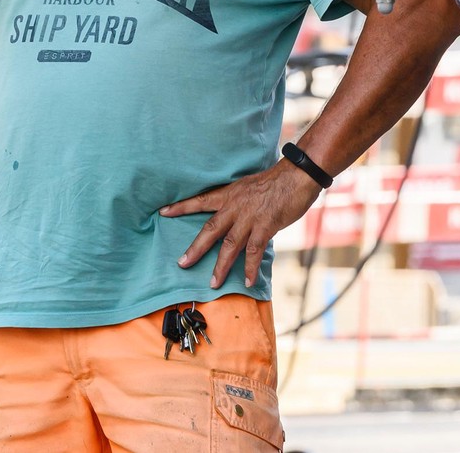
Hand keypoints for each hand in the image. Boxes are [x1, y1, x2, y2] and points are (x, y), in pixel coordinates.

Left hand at [161, 162, 321, 288]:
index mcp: (229, 194)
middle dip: (195, 248)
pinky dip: (250, 268)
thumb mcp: (248, 186)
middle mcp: (234, 207)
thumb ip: (238, 201)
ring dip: (221, 266)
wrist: (296, 176)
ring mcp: (249, 218)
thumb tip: (234, 214)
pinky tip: (247, 281)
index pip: (200, 200)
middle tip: (182, 263)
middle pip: (210, 229)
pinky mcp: (265, 227)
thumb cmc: (275, 181)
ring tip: (213, 283)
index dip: (181, 206)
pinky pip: (254, 251)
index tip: (163, 212)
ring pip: (229, 245)